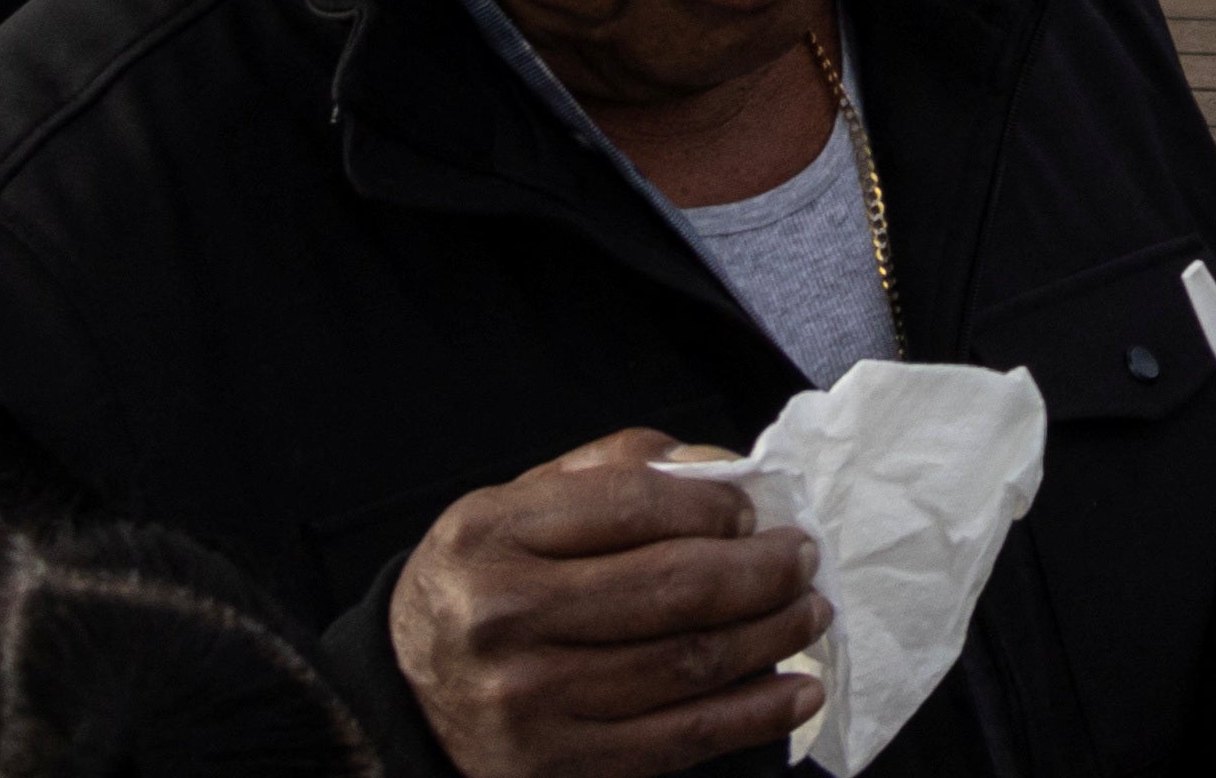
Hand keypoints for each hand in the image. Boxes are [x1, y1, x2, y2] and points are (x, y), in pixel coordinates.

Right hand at [388, 433, 824, 777]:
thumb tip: (727, 469)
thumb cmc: (487, 580)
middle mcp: (502, 619)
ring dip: (773, 636)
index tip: (760, 510)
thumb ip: (621, 468)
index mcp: (492, 535)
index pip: (637, 505)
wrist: (403, 692)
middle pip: (675, 588)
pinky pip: (678, 739)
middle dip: (765, 571)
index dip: (718, 506)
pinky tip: (799, 692)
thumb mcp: (522, 502)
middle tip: (806, 559)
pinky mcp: (554, 766)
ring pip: (688, 662)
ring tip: (812, 612)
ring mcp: (528, 700)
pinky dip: (753, 715)